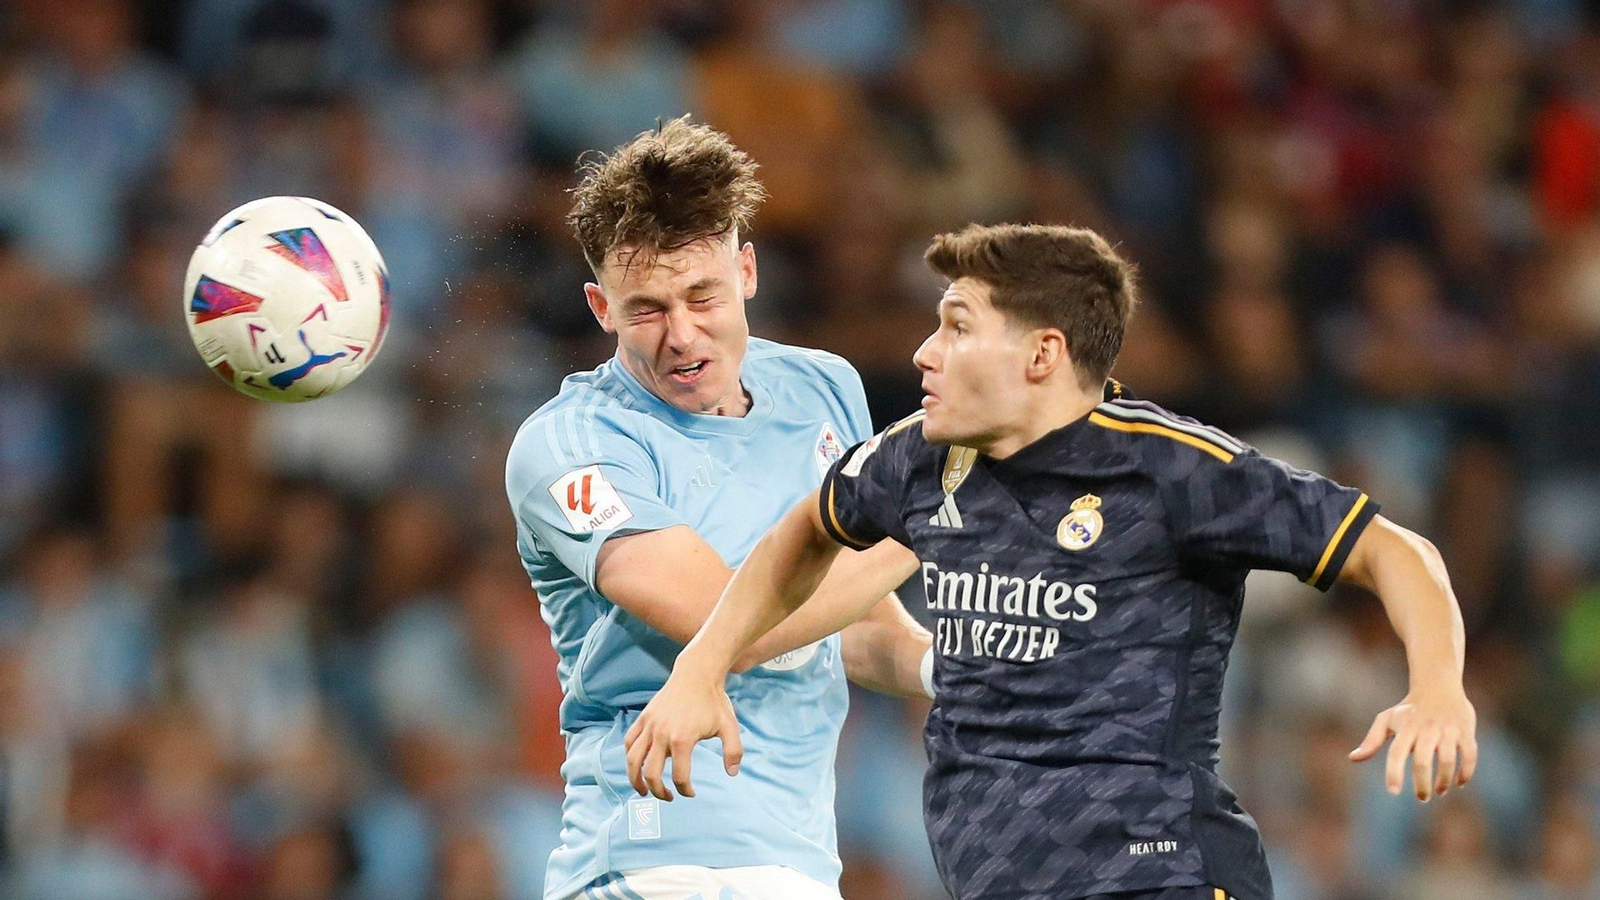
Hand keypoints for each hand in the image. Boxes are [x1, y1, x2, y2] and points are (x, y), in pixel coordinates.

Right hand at [624, 669, 743, 800]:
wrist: (697, 674)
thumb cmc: (714, 701)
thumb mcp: (730, 726)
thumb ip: (733, 751)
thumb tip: (732, 774)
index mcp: (682, 740)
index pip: (679, 777)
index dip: (685, 790)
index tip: (691, 793)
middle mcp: (661, 734)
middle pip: (650, 774)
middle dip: (657, 791)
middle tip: (667, 797)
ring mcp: (650, 725)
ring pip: (633, 759)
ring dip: (635, 779)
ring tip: (642, 790)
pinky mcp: (644, 718)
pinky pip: (630, 741)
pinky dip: (630, 756)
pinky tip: (637, 764)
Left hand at [1349, 685, 1476, 800]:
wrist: (1437, 684)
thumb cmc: (1408, 708)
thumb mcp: (1387, 719)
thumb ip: (1371, 740)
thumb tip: (1353, 758)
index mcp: (1405, 728)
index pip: (1396, 753)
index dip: (1394, 773)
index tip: (1393, 792)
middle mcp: (1426, 729)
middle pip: (1422, 760)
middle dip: (1422, 783)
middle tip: (1422, 798)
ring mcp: (1447, 730)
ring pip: (1447, 759)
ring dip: (1444, 780)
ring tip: (1439, 791)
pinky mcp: (1465, 731)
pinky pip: (1469, 754)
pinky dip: (1466, 772)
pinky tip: (1459, 783)